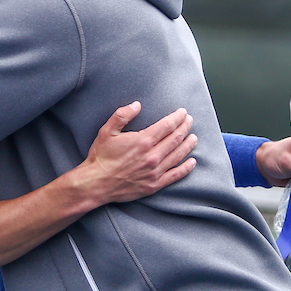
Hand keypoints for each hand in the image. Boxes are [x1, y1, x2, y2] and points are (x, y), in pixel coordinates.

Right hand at [77, 102, 197, 204]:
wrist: (96, 183)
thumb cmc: (100, 157)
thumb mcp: (107, 131)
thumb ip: (122, 115)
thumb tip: (137, 105)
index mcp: (143, 141)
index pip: (167, 126)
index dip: (177, 118)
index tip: (183, 113)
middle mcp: (152, 156)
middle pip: (175, 138)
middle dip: (185, 127)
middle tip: (190, 121)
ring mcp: (155, 172)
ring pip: (178, 155)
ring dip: (188, 145)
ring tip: (194, 137)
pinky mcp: (154, 185)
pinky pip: (175, 175)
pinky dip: (186, 168)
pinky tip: (192, 162)